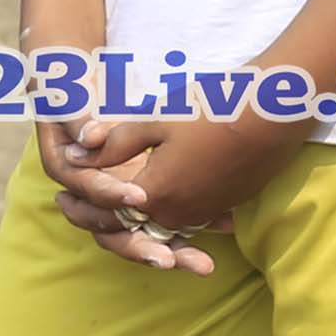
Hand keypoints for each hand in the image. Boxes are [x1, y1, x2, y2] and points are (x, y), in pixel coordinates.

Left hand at [37, 98, 306, 269]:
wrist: (273, 114)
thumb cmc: (211, 109)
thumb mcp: (155, 119)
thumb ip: (114, 142)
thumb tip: (75, 153)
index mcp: (154, 195)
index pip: (108, 210)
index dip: (83, 204)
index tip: (62, 199)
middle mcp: (179, 214)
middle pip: (132, 225)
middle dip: (103, 219)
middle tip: (74, 208)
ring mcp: (205, 212)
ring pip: (161, 223)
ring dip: (138, 218)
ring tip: (120, 204)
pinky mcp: (227, 205)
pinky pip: (189, 217)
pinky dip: (170, 212)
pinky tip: (162, 197)